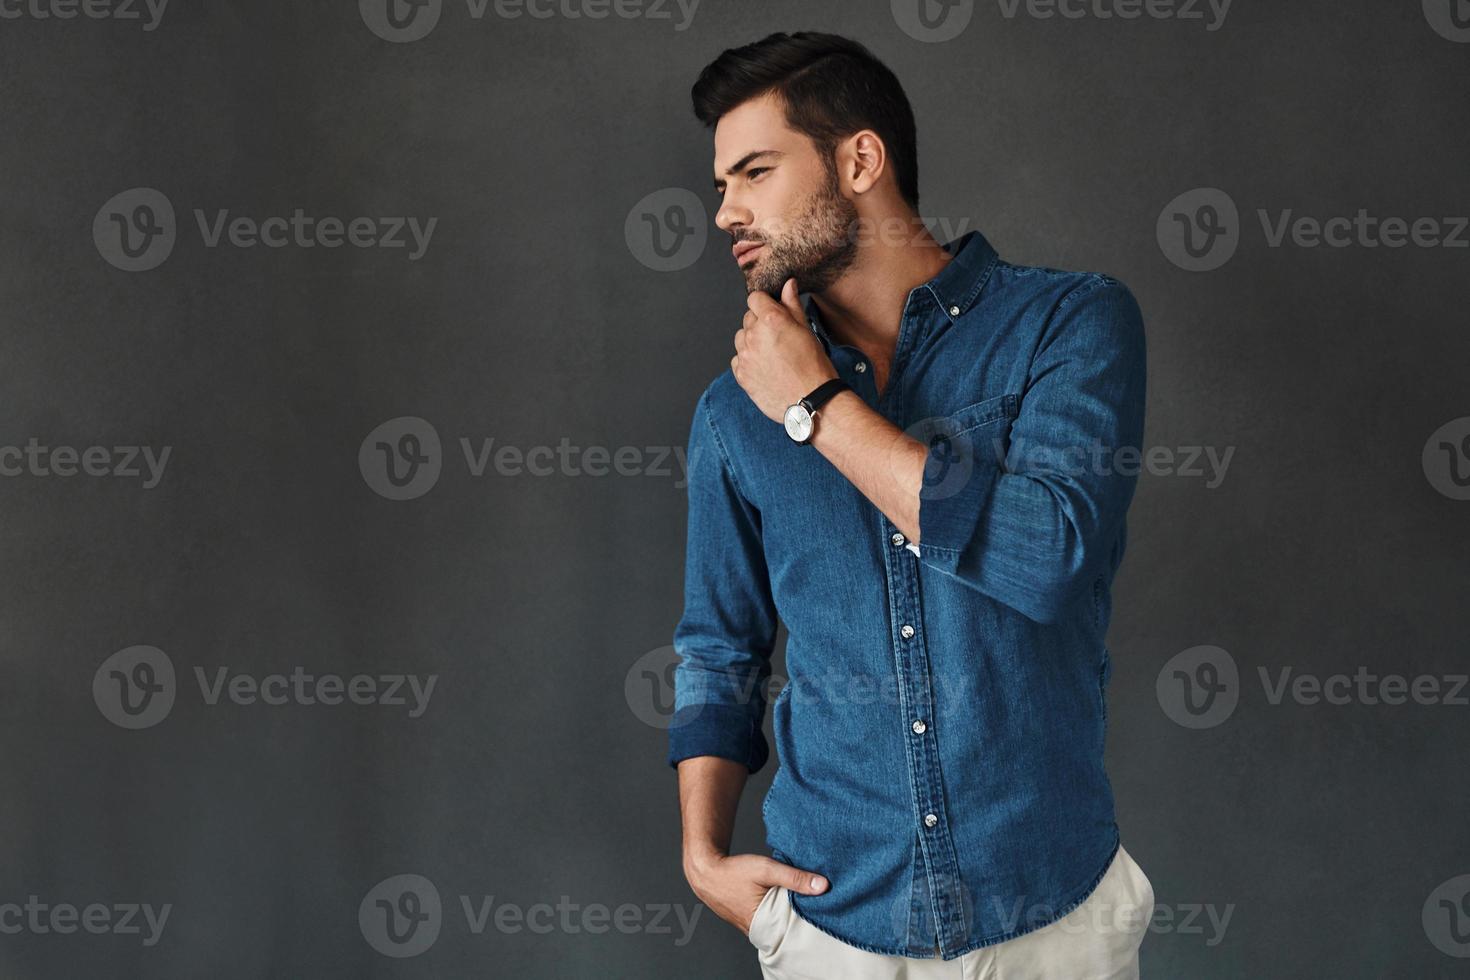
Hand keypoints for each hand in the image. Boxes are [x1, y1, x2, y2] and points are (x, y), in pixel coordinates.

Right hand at [683, 851, 829, 936]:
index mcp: (763, 924)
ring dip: (788, 912)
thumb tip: (823, 886)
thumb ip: (794, 877)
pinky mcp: (748, 919)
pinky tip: (783, 899)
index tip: (824, 908)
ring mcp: (751, 926)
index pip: (795, 928)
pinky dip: (777, 910)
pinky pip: (768, 918)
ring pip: (777, 922)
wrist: (705, 871)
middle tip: (817, 904)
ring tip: (802, 900)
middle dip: (801, 916)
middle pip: (787, 926)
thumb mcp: (766, 869)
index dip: (809, 918)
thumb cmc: (733, 871)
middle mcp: (757, 931)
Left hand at [731, 277, 837, 423]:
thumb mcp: (806, 331)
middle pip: (748, 318)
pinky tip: (765, 367)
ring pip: (741, 338)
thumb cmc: (814, 368)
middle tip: (778, 338)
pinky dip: (748, 360)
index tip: (772, 311)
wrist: (811, 401)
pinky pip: (738, 359)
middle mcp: (754, 335)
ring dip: (752, 341)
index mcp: (772, 320)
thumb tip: (788, 285)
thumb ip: (792, 306)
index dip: (765, 303)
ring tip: (772, 354)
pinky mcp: (741, 374)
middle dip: (761, 323)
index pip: (755, 298)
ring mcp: (745, 356)